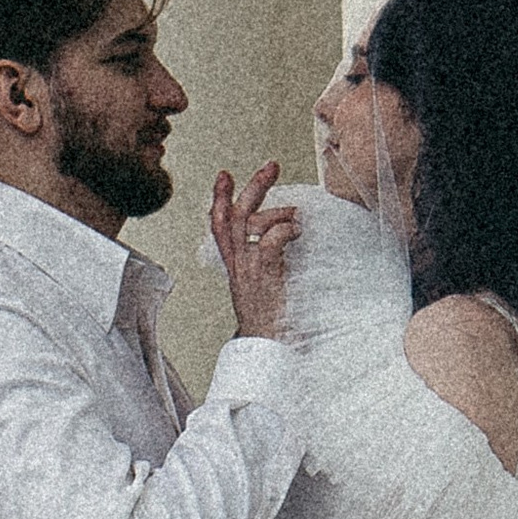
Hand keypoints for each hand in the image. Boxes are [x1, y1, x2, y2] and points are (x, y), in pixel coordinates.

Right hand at [213, 160, 298, 337]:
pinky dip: (284, 228)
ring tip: (296, 212)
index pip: (219, 226)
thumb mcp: (267, 289)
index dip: (219, 198)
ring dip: (274, 208)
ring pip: (246, 222)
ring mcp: (248, 270)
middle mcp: (238, 266)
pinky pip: (269, 240)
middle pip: (231, 215)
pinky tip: (298, 231)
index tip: (225, 176)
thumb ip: (271, 265)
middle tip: (272, 165)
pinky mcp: (263, 275)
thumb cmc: (274, 325)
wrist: (268, 353)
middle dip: (251, 186)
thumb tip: (292, 241)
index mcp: (237, 267)